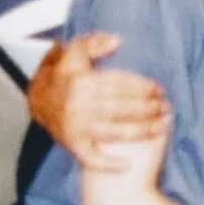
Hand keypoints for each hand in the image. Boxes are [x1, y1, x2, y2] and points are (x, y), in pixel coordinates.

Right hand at [28, 33, 169, 171]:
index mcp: (80, 81)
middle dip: (148, 108)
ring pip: (115, 131)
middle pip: (122, 108)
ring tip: (163, 126)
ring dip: (142, 131)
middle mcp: (78, 105)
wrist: (37, 101)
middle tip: (165, 107)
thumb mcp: (73, 53)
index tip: (158, 89)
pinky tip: (128, 164)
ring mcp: (76, 127)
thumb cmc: (62, 76)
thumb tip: (117, 40)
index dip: (143, 87)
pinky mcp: (73, 145)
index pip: (119, 84)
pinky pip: (92, 158)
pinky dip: (108, 164)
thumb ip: (93, 43)